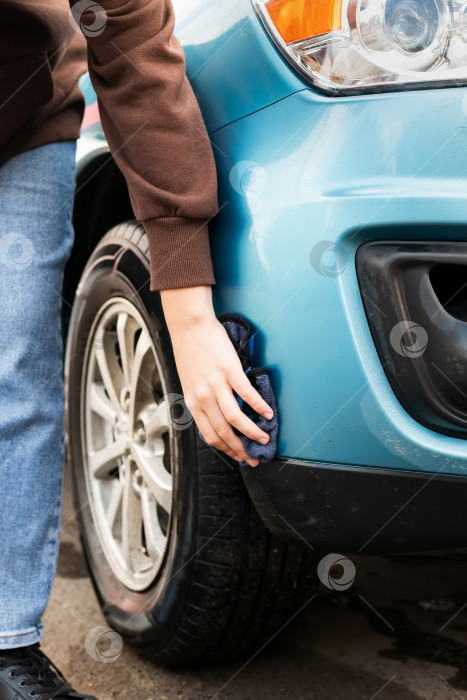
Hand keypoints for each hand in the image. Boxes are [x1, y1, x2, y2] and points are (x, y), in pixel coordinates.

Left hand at [161, 286, 273, 466]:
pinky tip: (268, 413)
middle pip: (224, 432)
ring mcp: (216, 384)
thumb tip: (217, 414)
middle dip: (242, 449)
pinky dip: (259, 406)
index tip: (240, 456)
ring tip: (265, 437)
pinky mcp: (229, 370)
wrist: (188, 325)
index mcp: (193, 401)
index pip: (210, 435)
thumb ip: (202, 399)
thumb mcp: (190, 381)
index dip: (227, 450)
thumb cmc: (190, 350)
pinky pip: (246, 394)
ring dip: (252, 432)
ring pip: (235, 418)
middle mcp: (203, 397)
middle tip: (255, 456)